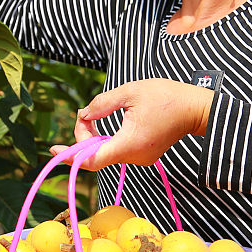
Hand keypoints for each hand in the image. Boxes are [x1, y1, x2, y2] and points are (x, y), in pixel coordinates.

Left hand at [50, 79, 214, 169]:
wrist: (196, 108)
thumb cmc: (166, 97)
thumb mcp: (130, 91)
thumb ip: (102, 103)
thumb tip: (84, 113)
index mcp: (129, 143)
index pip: (93, 160)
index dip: (71, 156)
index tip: (54, 149)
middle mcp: (134, 156)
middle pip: (97, 155)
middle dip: (83, 137)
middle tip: (83, 114)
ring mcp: (140, 158)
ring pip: (107, 153)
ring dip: (95, 137)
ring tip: (91, 116)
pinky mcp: (144, 154)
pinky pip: (118, 150)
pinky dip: (107, 139)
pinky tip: (104, 124)